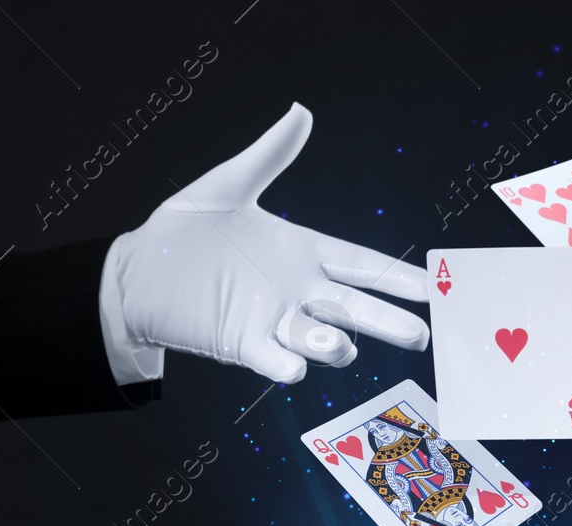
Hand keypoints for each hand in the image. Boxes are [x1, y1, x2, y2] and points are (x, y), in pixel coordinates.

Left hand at [99, 102, 429, 384]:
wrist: (138, 271)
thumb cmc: (185, 230)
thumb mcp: (228, 184)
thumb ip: (269, 154)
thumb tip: (300, 113)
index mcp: (302, 251)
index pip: (363, 264)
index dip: (398, 277)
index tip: (433, 287)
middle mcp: (297, 290)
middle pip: (356, 309)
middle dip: (389, 322)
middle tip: (422, 336)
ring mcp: (273, 320)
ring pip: (322, 339)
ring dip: (336, 345)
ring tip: (343, 345)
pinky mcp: (243, 342)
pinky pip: (274, 358)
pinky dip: (287, 365)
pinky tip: (295, 366)